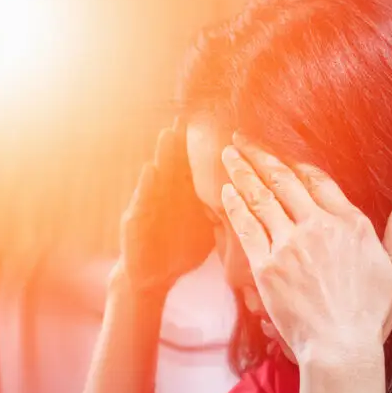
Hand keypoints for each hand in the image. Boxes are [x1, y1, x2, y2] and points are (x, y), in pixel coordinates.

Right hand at [113, 119, 213, 296]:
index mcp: (185, 197)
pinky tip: (150, 169)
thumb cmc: (179, 252)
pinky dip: (145, 185)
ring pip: (157, 176)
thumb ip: (225, 212)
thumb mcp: (207, 229)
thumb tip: (257, 202)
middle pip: (176, 164)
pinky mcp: (134, 221)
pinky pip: (141, 201)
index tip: (217, 122)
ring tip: (168, 133)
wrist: (151, 278)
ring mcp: (149, 206)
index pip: (197, 166)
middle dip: (183, 141)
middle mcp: (167, 196)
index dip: (206, 147)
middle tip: (191, 113)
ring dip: (162, 154)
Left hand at [220, 133, 391, 365]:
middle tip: (243, 139)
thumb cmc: (371, 315)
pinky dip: (236, 206)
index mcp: (350, 224)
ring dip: (243, 172)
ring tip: (229, 154)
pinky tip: (226, 191)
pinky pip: (247, 227)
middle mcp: (318, 227)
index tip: (281, 151)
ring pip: (262, 198)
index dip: (296, 163)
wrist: (340, 348)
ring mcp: (289, 245)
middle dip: (261, 156)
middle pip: (284, 181)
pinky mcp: (267, 267)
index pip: (317, 181)